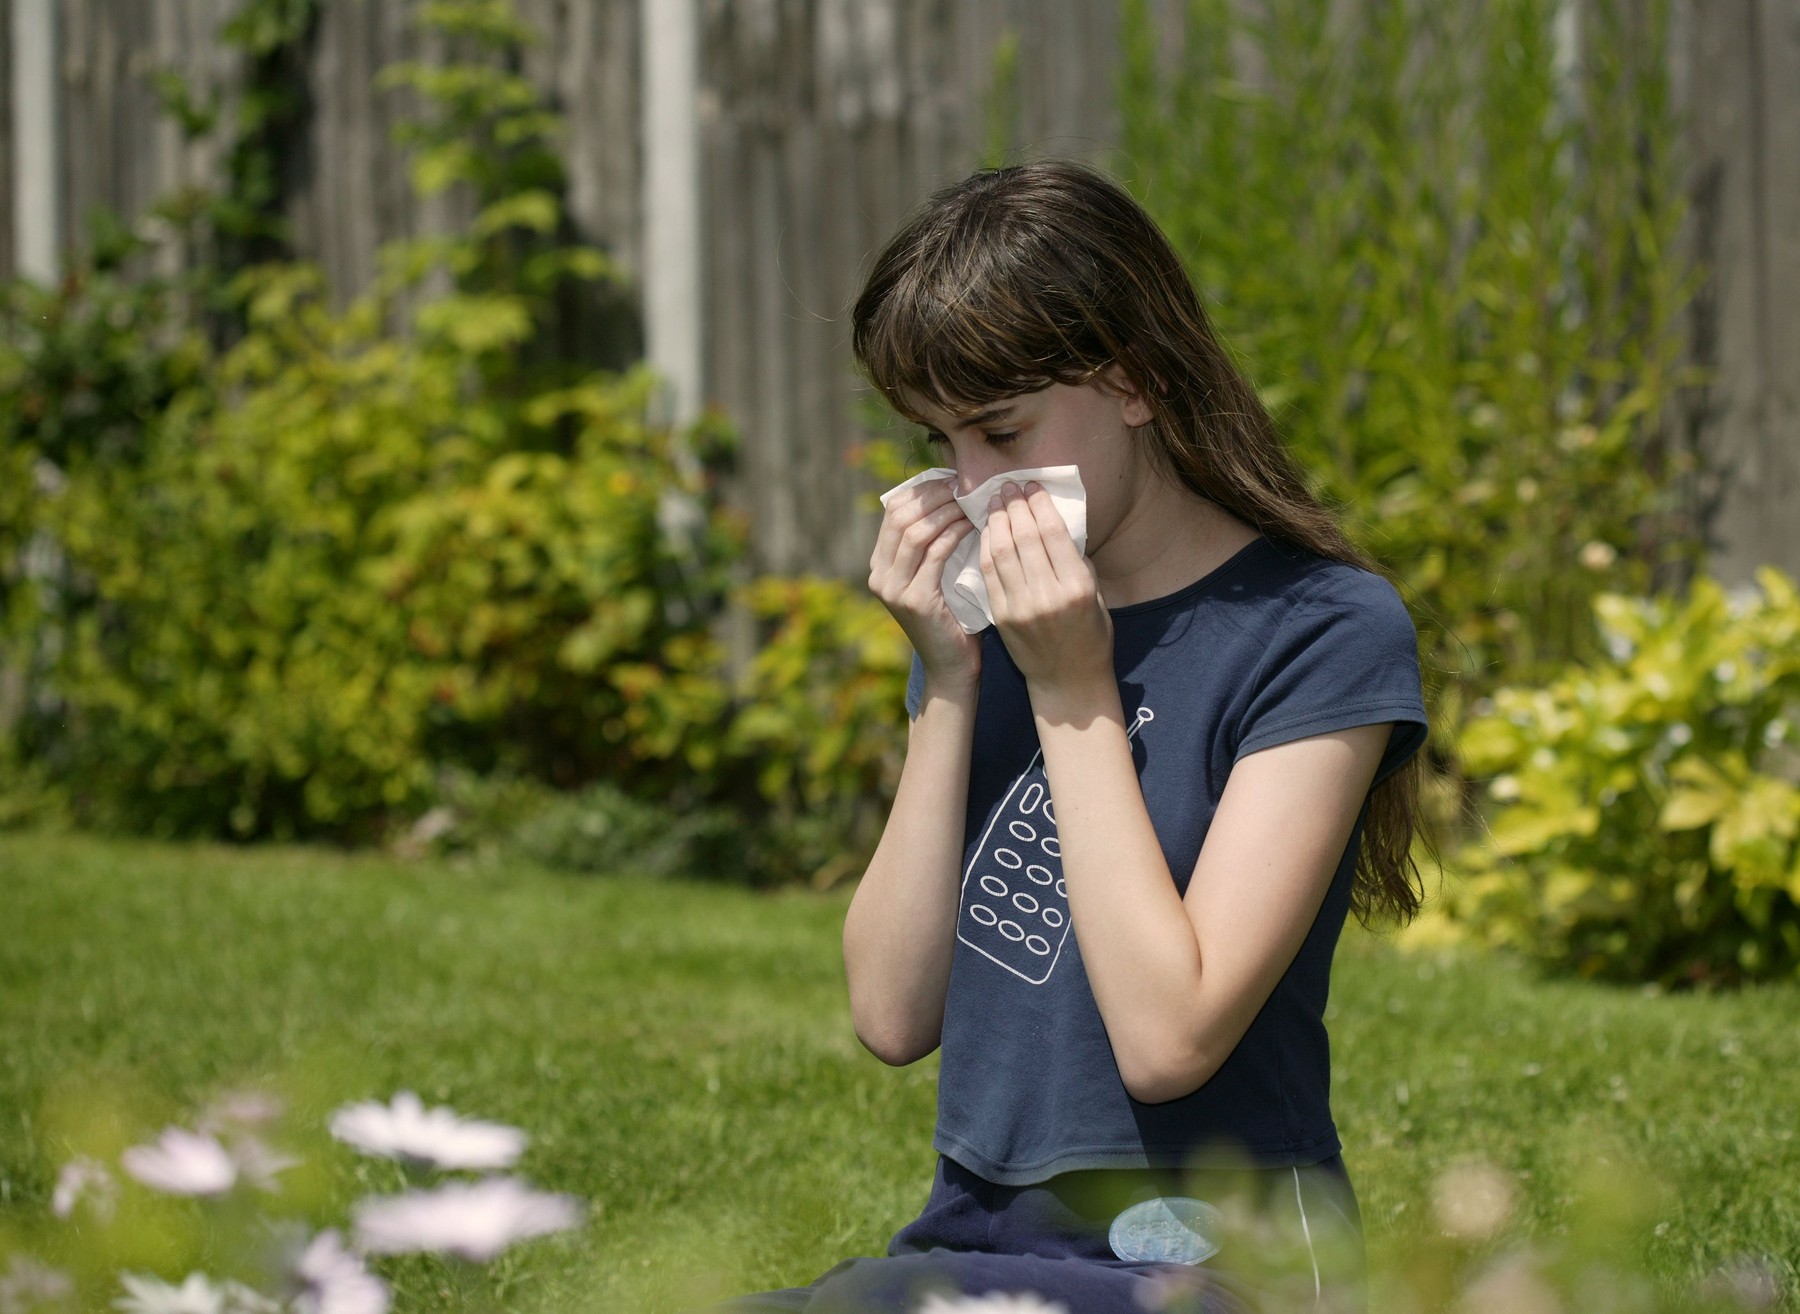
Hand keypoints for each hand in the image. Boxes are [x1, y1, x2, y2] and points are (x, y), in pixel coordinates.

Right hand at [868, 476, 981, 690]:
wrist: (952, 666)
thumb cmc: (953, 617)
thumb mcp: (935, 574)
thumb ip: (933, 542)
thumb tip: (950, 492)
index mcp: (879, 565)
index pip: (893, 510)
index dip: (922, 490)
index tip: (952, 479)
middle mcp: (878, 575)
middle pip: (901, 516)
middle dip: (934, 495)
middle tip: (963, 486)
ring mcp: (893, 589)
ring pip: (916, 531)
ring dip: (946, 511)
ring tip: (971, 502)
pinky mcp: (914, 600)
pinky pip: (935, 554)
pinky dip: (954, 534)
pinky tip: (972, 525)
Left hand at [981, 481, 1114, 701]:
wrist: (1067, 681)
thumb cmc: (1090, 634)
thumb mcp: (1096, 594)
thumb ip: (1076, 560)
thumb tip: (1052, 521)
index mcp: (1077, 587)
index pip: (1052, 533)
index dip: (1038, 504)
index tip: (1031, 485)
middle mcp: (1047, 595)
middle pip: (1024, 537)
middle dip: (1014, 506)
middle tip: (1008, 486)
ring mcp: (1020, 607)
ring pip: (1001, 552)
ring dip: (996, 521)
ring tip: (994, 501)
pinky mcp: (1001, 616)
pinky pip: (988, 573)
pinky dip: (985, 547)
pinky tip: (987, 530)